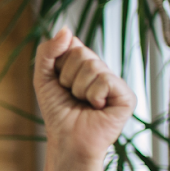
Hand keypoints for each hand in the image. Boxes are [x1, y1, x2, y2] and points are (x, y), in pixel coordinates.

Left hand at [35, 28, 133, 165]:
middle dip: (67, 76)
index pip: (72, 43)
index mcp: (85, 65)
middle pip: (81, 52)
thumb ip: (47, 51)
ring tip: (83, 103)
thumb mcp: (43, 78)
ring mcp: (115, 82)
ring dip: (78, 88)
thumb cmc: (57, 112)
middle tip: (72, 96)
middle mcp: (102, 70)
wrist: (67, 141)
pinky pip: (104, 80)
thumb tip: (66, 29)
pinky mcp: (127, 96)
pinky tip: (97, 108)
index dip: (59, 64)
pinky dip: (93, 96)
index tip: (59, 82)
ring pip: (92, 66)